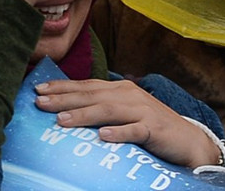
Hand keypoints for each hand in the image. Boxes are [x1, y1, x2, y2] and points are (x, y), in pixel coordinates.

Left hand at [34, 79, 218, 168]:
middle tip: (40, 102)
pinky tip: (102, 136)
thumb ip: (102, 107)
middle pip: (92, 95)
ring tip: (62, 120)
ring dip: (84, 115)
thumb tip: (68, 109)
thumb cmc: (150, 126)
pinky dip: (118, 133)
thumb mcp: (124, 112)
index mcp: (120, 89)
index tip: (38, 89)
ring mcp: (142, 111)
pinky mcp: (153, 128)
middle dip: (64, 98)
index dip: (62, 87)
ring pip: (108, 110)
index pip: (86, 85)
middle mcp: (129, 95)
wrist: (186, 140)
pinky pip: (134, 130)